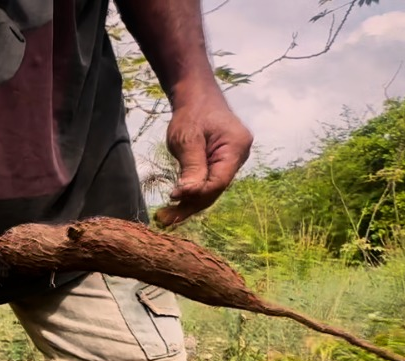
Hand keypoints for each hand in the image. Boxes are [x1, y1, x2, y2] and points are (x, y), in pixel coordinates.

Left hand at [155, 92, 251, 227]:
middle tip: (165, 219)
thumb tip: (187, 194)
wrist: (197, 97)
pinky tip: (176, 203)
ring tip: (166, 217)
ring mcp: (232, 160)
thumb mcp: (187, 140)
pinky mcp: (222, 163)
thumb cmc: (192, 113)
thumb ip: (191, 167)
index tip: (173, 198)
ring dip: (189, 202)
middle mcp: (239, 156)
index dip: (197, 193)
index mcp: (236, 147)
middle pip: (215, 189)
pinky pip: (209, 182)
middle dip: (190, 205)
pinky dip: (193, 192)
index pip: (219, 181)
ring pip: (211, 189)